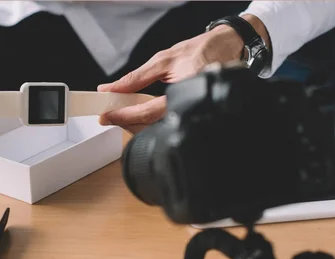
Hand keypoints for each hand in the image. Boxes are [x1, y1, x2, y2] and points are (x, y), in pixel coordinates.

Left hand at [97, 15, 269, 132]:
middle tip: (110, 115)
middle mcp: (190, 111)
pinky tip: (141, 115)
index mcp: (185, 94)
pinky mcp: (192, 120)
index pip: (147, 112)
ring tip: (123, 112)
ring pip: (157, 131)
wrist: (228, 50)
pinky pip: (167, 128)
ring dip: (136, 124)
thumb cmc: (201, 52)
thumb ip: (136, 78)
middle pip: (151, 127)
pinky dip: (150, 124)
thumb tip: (111, 89)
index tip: (105, 115)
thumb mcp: (164, 60)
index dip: (123, 115)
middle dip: (126, 122)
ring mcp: (193, 118)